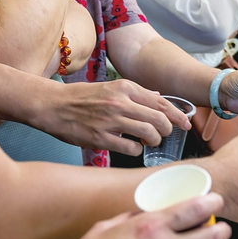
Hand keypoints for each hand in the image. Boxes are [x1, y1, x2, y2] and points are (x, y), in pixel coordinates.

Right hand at [34, 80, 191, 153]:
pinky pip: (130, 148)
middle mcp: (120, 102)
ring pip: (149, 132)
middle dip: (168, 130)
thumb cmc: (81, 97)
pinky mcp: (100, 138)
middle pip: (159, 118)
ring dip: (154, 140)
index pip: (161, 101)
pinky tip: (133, 148)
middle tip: (164, 135)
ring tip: (150, 142)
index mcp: (125, 87)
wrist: (52, 105)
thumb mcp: (110, 88)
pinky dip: (137, 150)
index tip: (185, 123)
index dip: (177, 114)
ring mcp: (111, 120)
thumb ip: (135, 93)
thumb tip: (158, 95)